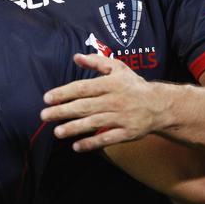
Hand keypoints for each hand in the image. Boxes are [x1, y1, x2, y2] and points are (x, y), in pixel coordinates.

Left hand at [40, 54, 168, 151]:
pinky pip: (107, 139)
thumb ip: (96, 62)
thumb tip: (76, 57)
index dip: (64, 93)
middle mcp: (114, 100)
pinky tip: (76, 146)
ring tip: (57, 132)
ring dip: (74, 128)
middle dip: (62, 111)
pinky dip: (92, 143)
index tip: (47, 98)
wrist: (160, 105)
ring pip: (94, 123)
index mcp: (110, 84)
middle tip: (44, 116)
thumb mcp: (118, 68)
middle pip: (84, 106)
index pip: (83, 88)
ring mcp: (121, 118)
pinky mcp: (127, 133)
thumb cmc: (133, 85)